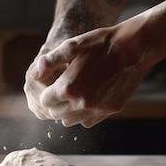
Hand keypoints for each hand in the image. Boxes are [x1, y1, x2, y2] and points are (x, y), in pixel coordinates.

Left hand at [25, 26, 144, 127]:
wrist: (132, 47)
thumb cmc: (100, 44)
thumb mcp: (70, 47)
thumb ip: (49, 62)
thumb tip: (33, 75)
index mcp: (68, 87)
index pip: (45, 100)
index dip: (46, 92)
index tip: (50, 85)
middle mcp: (81, 103)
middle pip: (55, 114)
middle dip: (54, 103)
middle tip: (60, 91)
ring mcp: (97, 109)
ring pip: (71, 121)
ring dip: (67, 111)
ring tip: (73, 95)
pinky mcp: (110, 110)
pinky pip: (89, 121)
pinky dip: (84, 114)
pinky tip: (88, 99)